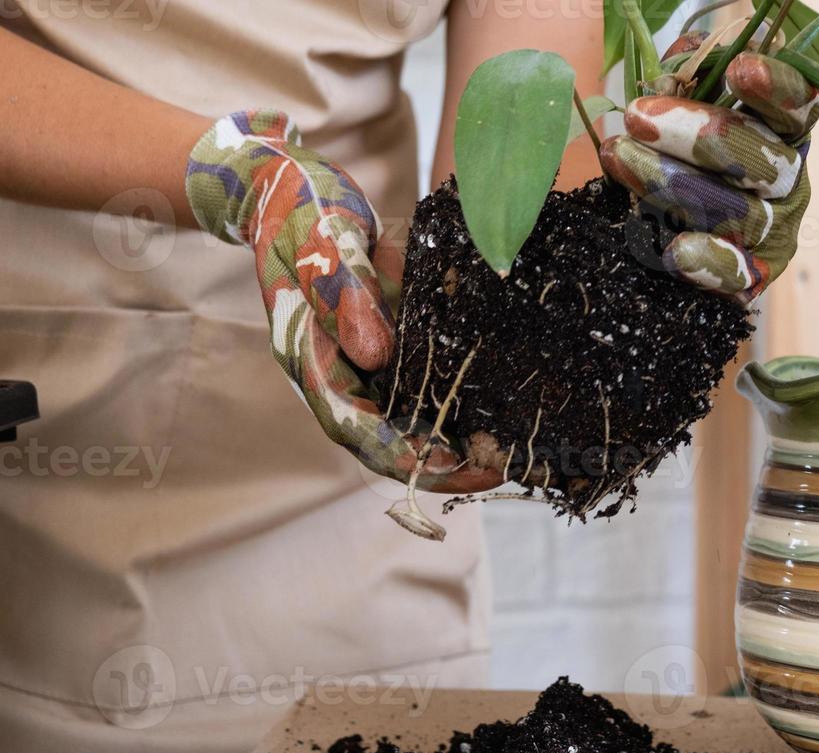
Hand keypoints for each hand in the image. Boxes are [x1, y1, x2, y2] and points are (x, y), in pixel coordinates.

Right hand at [184, 110, 501, 493]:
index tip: (460, 465)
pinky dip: (452, 405)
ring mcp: (359, 363)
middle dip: (440, 464)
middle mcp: (337, 373)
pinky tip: (494, 409)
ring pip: (404, 422)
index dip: (410, 457)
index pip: (360, 430)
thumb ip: (344, 294)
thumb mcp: (323, 241)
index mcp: (312, 359)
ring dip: (451, 443)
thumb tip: (376, 354)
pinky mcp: (384, 346)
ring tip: (505, 453)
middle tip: (498, 471)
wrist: (289, 191)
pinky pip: (417, 389)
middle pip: (386, 441)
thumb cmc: (303, 212)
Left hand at [598, 49, 818, 304]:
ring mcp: (776, 231)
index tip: (739, 70)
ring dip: (675, 185)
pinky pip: (737, 273)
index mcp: (784, 130)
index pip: (798, 105)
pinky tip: (674, 252)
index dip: (777, 88)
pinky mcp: (754, 275)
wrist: (668, 228)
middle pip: (764, 160)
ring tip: (619, 158)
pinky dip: (707, 263)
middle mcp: (790, 181)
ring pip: (740, 212)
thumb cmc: (677, 146)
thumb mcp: (684, 100)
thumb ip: (686, 75)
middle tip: (638, 118)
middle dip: (699, 135)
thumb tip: (673, 68)